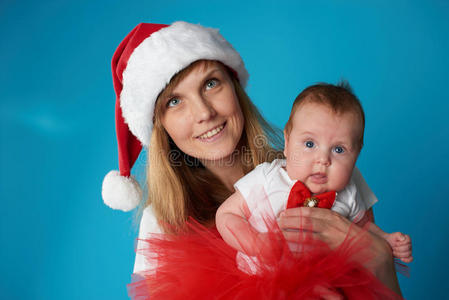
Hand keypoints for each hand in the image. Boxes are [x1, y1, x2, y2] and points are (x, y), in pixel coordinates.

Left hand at [278, 207, 401, 295]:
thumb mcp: (347, 226)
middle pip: (305, 221)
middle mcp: (333, 226)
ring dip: (290, 235)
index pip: (310, 211)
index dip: (295, 212)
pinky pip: (312, 251)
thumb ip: (333, 221)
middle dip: (288, 221)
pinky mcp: (332, 253)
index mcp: (335, 217)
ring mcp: (332, 240)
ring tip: (278, 235)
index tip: (283, 213)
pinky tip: (289, 251)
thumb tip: (316, 217)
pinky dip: (300, 251)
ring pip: (306, 235)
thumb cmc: (364, 241)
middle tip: (276, 223)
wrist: (378, 256)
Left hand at [385, 232, 412, 262]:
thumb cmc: (390, 239)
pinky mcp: (407, 256)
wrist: (386, 244)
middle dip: (398, 249)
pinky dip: (406, 260)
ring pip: (408, 254)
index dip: (400, 244)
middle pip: (407, 249)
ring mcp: (409, 250)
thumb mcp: (393, 235)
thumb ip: (398, 235)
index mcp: (407, 238)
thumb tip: (403, 239)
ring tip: (394, 252)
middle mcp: (409, 244)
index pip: (407, 242)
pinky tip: (401, 259)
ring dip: (399, 254)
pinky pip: (410, 259)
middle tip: (393, 248)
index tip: (394, 243)